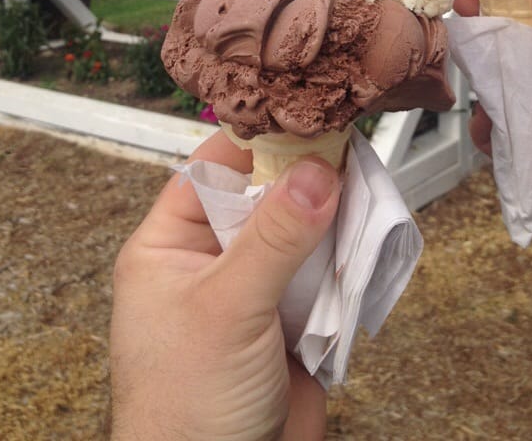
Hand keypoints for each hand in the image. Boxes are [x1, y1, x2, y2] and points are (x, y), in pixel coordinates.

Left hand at [110, 130, 340, 440]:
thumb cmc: (184, 411)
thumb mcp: (226, 309)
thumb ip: (273, 239)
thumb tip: (315, 173)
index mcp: (169, 246)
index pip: (213, 170)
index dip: (258, 142)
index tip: (305, 121)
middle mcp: (210, 262)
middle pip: (264, 197)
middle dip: (304, 183)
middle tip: (346, 157)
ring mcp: (253, 292)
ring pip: (300, 235)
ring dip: (330, 226)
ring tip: (361, 200)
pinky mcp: (290, 322)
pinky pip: (322, 276)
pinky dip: (344, 267)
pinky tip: (362, 249)